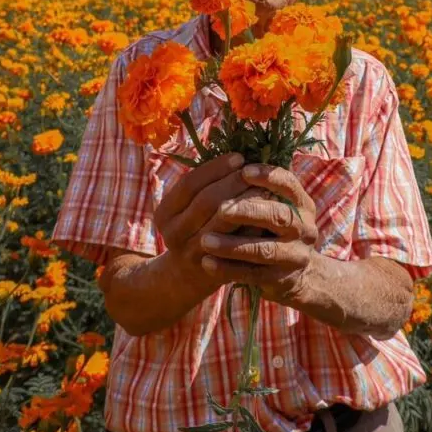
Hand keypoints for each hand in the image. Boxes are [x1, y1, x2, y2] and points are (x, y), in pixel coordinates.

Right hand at [155, 153, 252, 284]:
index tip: (239, 156)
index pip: (189, 183)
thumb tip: (238, 155)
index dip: (215, 168)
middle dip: (233, 182)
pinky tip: (267, 213)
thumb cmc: (193, 228)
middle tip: (255, 170)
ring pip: (222, 223)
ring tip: (265, 188)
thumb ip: (206, 185)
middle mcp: (173, 234)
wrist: (186, 276)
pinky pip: (236, 244)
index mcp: (165, 213)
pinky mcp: (211, 268)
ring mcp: (191, 253)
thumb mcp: (187, 208)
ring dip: (245, 202)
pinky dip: (252, 226)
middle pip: (206, 201)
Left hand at [198, 164, 318, 304]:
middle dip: (248, 211)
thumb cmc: (277, 229)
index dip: (268, 176)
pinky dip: (228, 268)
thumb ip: (260, 188)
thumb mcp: (279, 206)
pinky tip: (206, 262)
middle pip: (279, 216)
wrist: (299, 274)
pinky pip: (252, 275)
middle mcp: (303, 228)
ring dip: (232, 245)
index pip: (289, 184)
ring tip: (204, 240)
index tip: (244, 170)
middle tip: (221, 208)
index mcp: (302, 203)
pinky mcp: (280, 280)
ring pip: (264, 250)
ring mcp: (294, 256)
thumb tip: (228, 161)